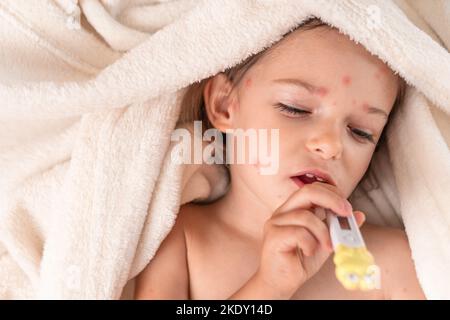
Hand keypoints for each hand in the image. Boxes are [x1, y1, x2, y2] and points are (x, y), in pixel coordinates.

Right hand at [254, 182, 365, 297]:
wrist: (280, 283)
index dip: (332, 193)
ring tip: (327, 247)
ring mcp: (275, 223)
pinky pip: (299, 233)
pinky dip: (310, 243)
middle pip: (307, 191)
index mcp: (293, 208)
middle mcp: (282, 212)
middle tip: (346, 213)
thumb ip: (338, 227)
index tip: (347, 208)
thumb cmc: (299, 261)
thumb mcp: (325, 241)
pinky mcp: (273, 237)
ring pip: (306, 216)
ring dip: (323, 232)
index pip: (312, 188)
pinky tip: (309, 252)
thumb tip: (359, 215)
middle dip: (332, 200)